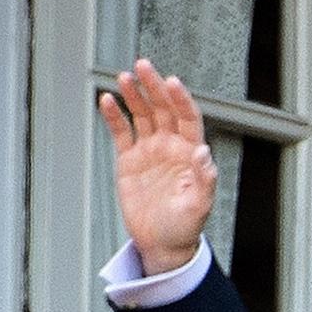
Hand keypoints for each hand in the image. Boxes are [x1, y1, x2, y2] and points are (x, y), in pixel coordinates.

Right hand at [101, 59, 216, 275]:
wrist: (161, 244)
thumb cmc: (184, 227)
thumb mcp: (199, 206)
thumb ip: (204, 179)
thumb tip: (204, 153)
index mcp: (190, 153)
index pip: (187, 117)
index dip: (180, 98)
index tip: (171, 82)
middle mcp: (170, 146)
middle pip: (163, 108)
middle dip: (154, 86)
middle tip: (143, 66)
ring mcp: (149, 151)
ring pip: (142, 115)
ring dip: (134, 95)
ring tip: (124, 77)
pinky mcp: (129, 160)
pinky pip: (121, 132)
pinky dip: (114, 116)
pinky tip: (107, 100)